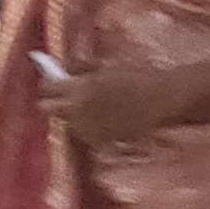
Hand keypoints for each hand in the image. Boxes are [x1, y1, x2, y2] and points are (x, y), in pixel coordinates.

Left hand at [40, 58, 206, 145]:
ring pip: (66, 122)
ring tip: (93, 108)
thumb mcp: (107, 67)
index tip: (56, 83)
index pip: (47, 88)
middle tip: (68, 97)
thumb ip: (81, 68)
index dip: (49, 85)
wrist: (163, 100)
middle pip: (47, 109)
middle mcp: (77, 110)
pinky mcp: (97, 141)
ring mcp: (86, 128)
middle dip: (53, 103)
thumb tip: (61, 67)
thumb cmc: (138, 77)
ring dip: (73, 115)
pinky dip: (88, 127)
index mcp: (79, 88)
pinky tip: (105, 119)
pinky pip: (83, 134)